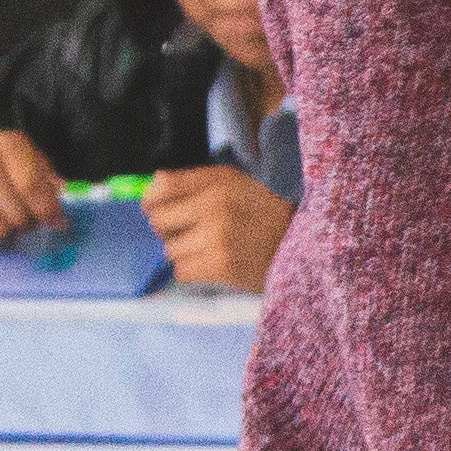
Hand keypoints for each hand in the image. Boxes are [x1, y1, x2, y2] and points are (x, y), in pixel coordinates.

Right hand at [0, 126, 65, 245]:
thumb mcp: (25, 156)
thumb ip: (48, 181)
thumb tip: (61, 218)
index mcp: (8, 146)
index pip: (32, 187)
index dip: (48, 211)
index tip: (56, 223)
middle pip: (18, 216)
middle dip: (27, 223)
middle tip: (23, 217)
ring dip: (6, 232)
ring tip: (1, 216)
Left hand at [143, 163, 290, 288]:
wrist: (300, 242)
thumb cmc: (262, 209)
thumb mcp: (233, 181)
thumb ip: (192, 180)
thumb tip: (151, 187)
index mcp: (217, 183)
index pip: (160, 188)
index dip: (151, 200)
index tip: (158, 208)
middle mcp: (215, 208)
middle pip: (158, 221)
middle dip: (167, 228)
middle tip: (185, 230)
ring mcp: (217, 239)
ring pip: (169, 250)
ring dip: (182, 251)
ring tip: (203, 248)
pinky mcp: (221, 267)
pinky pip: (182, 271)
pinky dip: (191, 269)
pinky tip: (208, 263)